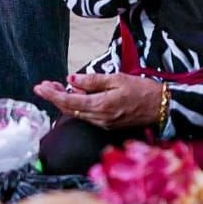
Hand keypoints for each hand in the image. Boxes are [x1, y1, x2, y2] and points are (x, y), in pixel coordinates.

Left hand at [35, 73, 164, 129]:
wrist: (162, 107)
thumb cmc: (142, 90)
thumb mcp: (117, 79)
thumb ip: (92, 81)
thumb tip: (71, 80)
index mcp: (101, 106)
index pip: (69, 101)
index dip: (52, 94)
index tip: (40, 87)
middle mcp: (100, 118)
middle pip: (69, 109)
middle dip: (54, 97)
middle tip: (42, 86)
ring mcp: (103, 123)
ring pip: (77, 113)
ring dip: (63, 101)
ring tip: (53, 88)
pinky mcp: (107, 124)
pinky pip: (86, 115)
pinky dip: (76, 105)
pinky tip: (72, 95)